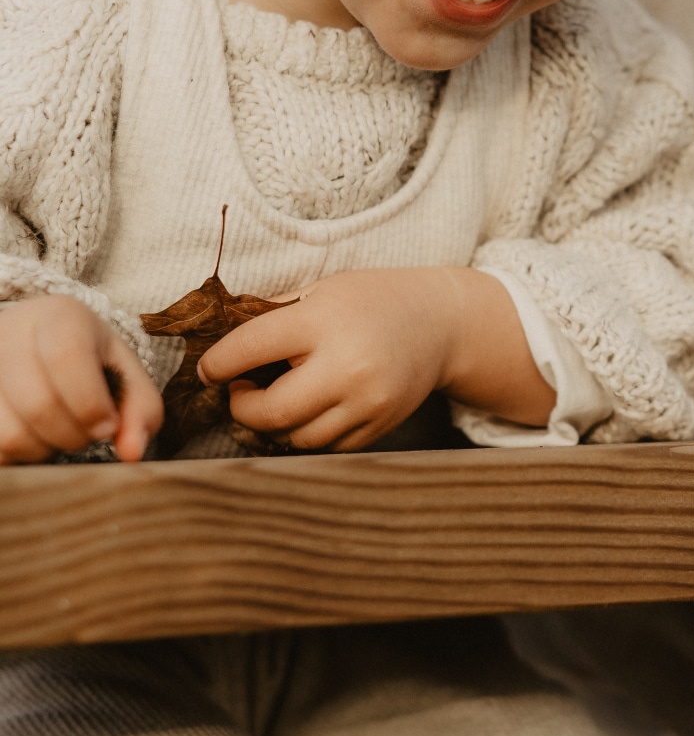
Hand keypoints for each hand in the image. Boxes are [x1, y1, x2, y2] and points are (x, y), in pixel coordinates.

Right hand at [0, 296, 162, 463]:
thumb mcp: (125, 374)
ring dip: (43, 449)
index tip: (106, 427)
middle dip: (72, 435)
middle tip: (85, 432)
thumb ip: (141, 411)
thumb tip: (132, 453)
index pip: (68, 357)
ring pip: (9, 434)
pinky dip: (17, 455)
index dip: (90, 404)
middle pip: (38, 405)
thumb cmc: (91, 362)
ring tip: (56, 432)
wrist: (37, 344)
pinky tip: (31, 435)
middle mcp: (11, 332)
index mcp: (59, 316)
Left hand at [199, 267, 553, 452]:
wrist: (441, 324)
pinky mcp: (379, 427)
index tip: (210, 370)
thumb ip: (273, 317)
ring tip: (277, 397)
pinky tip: (311, 407)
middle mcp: (347, 366)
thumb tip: (217, 350)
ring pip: (295, 437)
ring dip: (275, 423)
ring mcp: (367, 403)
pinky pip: (326, 446)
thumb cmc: (371, 301)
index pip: (248, 349)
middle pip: (269, 411)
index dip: (217, 365)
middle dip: (242, 406)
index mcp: (323, 321)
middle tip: (241, 390)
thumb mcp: (322, 290)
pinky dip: (308, 431)